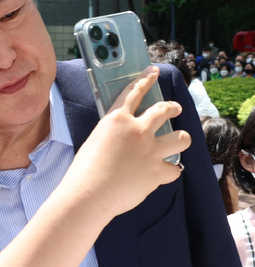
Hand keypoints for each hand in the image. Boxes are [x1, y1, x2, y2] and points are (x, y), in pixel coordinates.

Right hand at [69, 66, 190, 219]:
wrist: (90, 193)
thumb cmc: (85, 170)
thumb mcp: (96, 140)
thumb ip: (115, 133)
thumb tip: (126, 136)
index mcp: (117, 119)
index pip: (135, 92)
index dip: (146, 79)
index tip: (154, 72)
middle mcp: (137, 131)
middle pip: (164, 110)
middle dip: (172, 107)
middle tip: (175, 109)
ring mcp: (150, 151)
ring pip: (181, 138)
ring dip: (181, 138)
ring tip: (178, 141)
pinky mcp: (158, 172)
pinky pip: (174, 169)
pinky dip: (169, 172)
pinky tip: (163, 173)